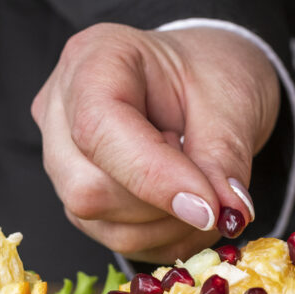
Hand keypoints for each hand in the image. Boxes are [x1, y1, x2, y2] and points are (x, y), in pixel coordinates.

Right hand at [31, 23, 280, 262]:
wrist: (208, 78)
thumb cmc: (214, 74)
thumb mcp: (233, 104)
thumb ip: (224, 159)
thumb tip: (224, 215)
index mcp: (96, 58)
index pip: (98, 129)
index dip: (153, 177)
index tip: (209, 208)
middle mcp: (63, 104)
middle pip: (87, 185)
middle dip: (160, 205)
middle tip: (211, 184)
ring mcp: (61, 152)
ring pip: (95, 218)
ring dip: (164, 225)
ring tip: (204, 192)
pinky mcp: (75, 190)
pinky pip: (111, 234)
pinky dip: (162, 235)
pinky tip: (189, 210)